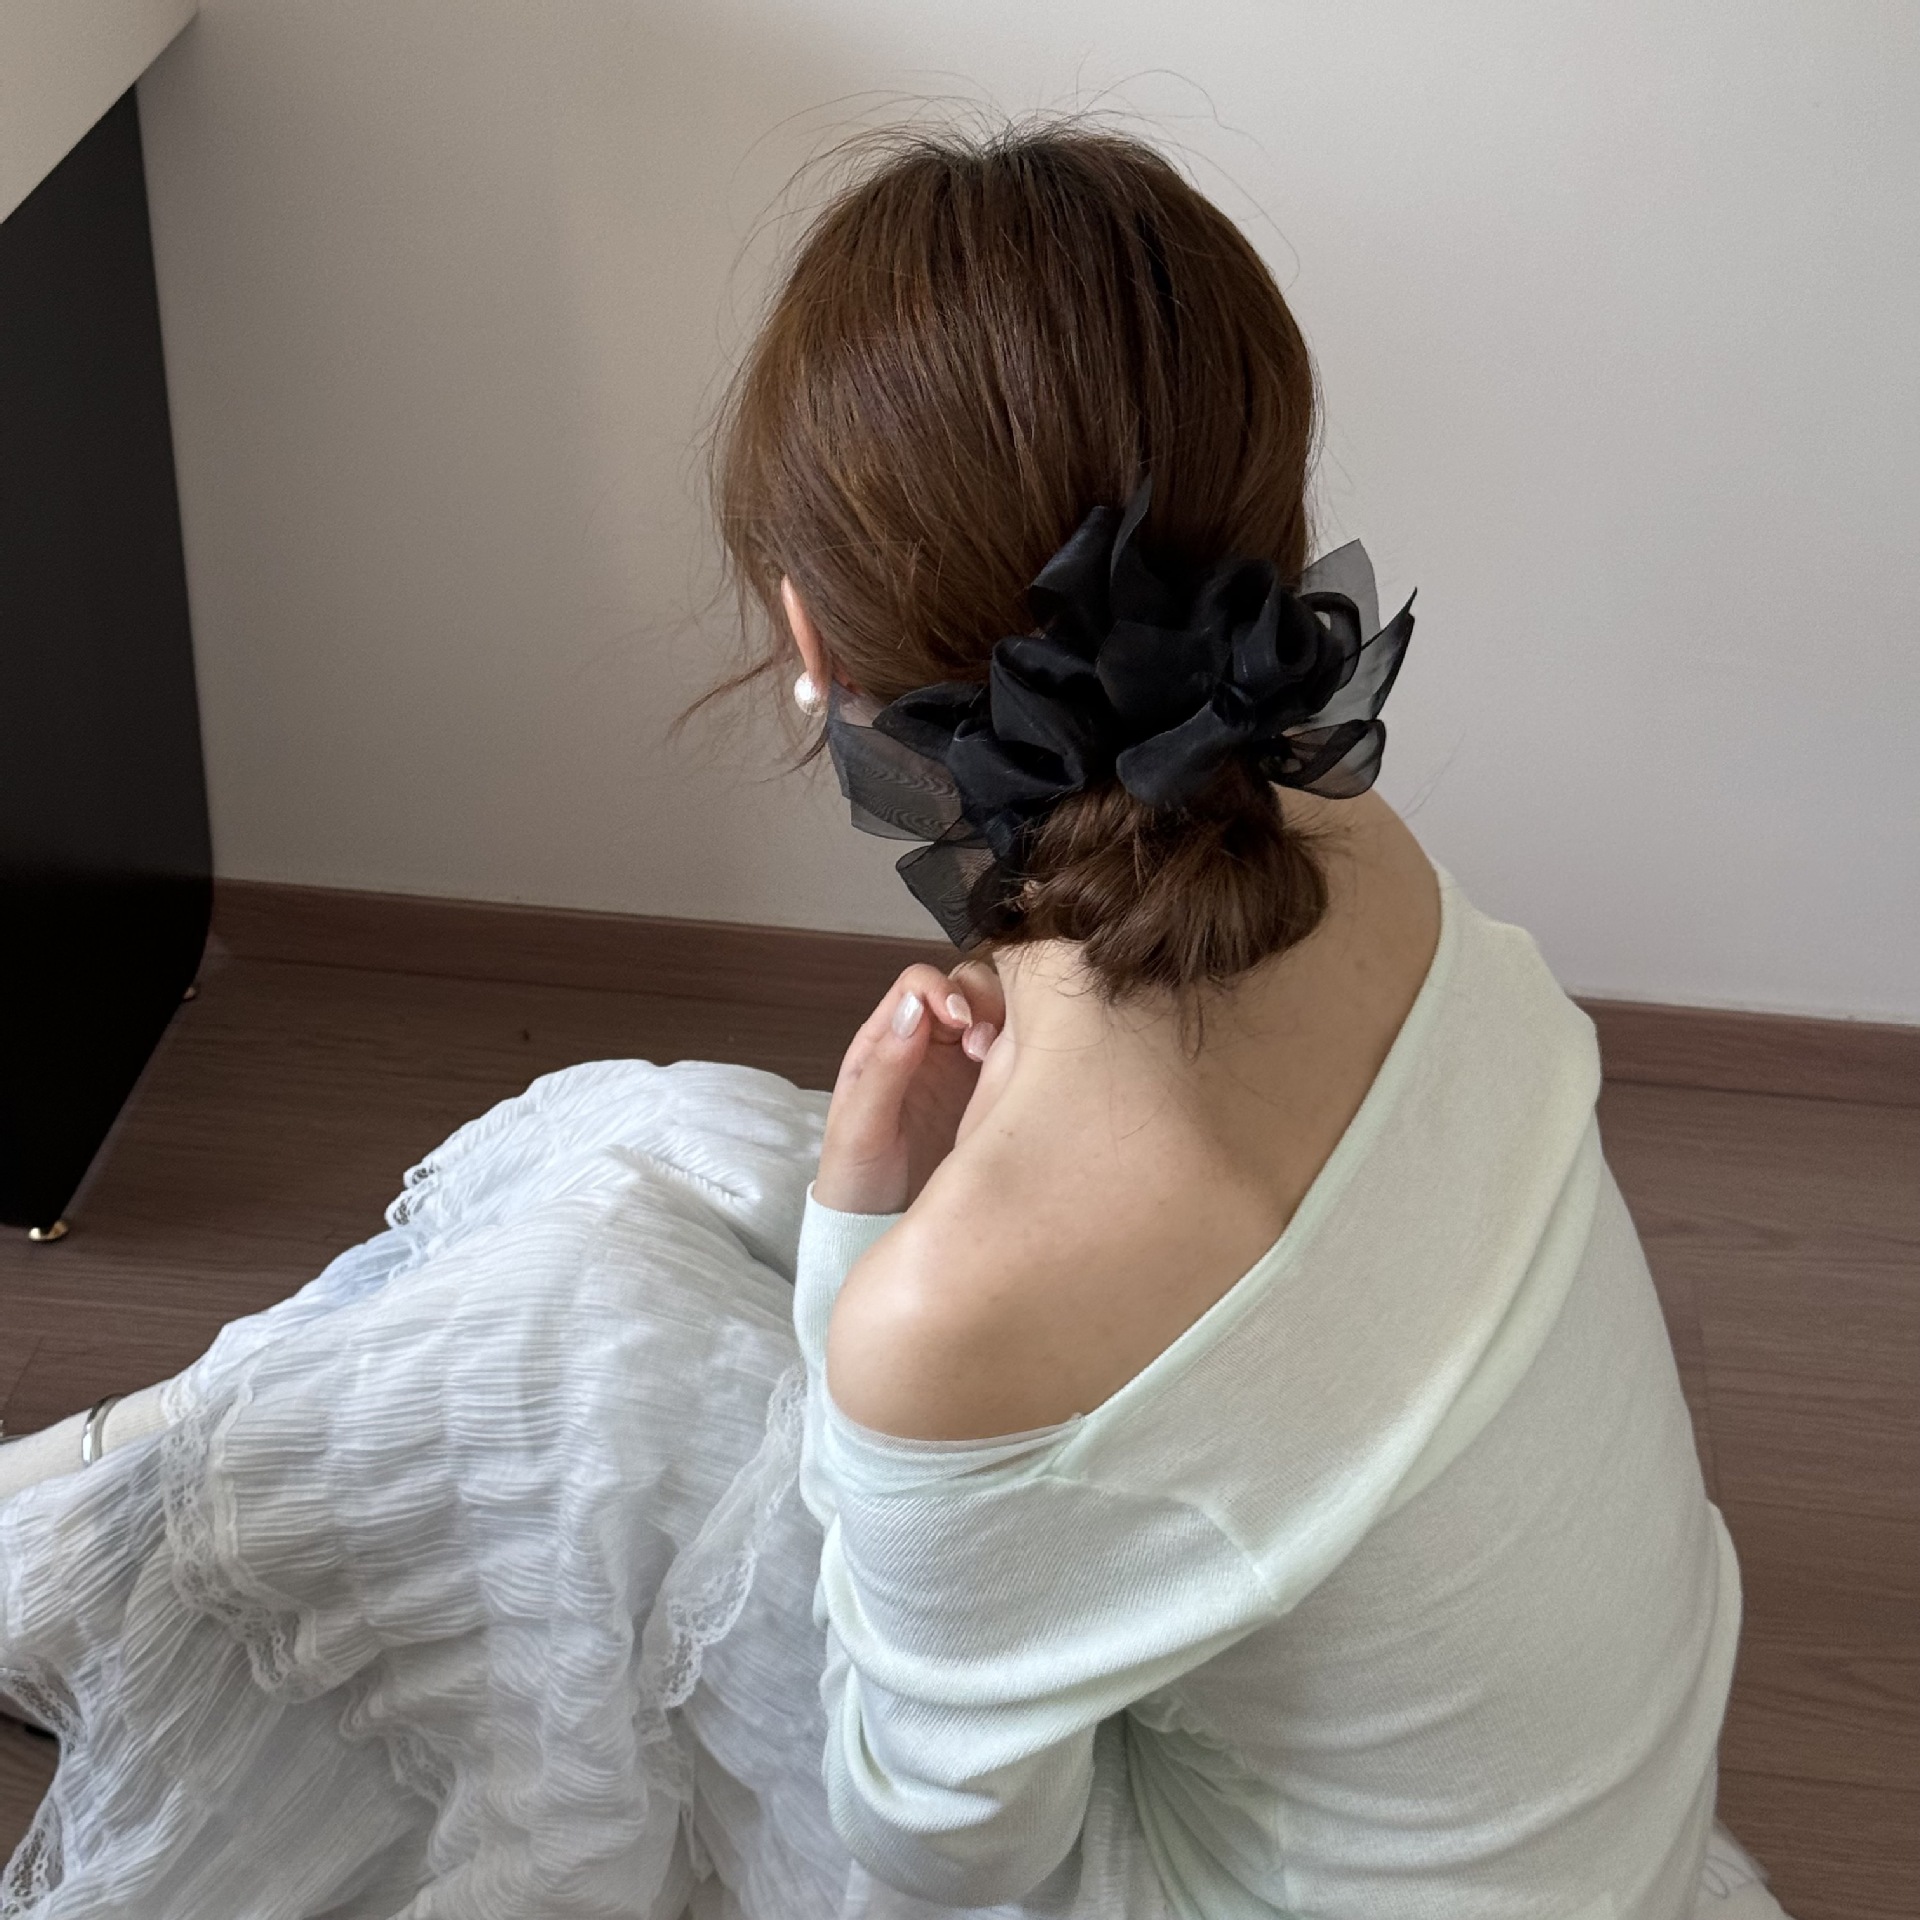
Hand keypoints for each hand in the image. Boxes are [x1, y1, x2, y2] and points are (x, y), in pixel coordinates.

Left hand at [815, 960, 1004, 1215]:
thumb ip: (884, 1067)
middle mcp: (928, 1044)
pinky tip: (1019, 1084)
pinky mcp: (991, 1095)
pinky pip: (1015, 1059)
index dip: (941, 989)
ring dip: (1006, 1027)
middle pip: (965, 989)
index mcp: (887, 1040)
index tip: (958, 1020)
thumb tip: (915, 1009)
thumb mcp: (859, 1126)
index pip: (918, 985)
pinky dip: (1024, 1058)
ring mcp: (962, 1069)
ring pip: (997, 1018)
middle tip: (981, 1047)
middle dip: (981, 1003)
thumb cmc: (856, 1177)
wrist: (875, 1227)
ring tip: (1000, 1065)